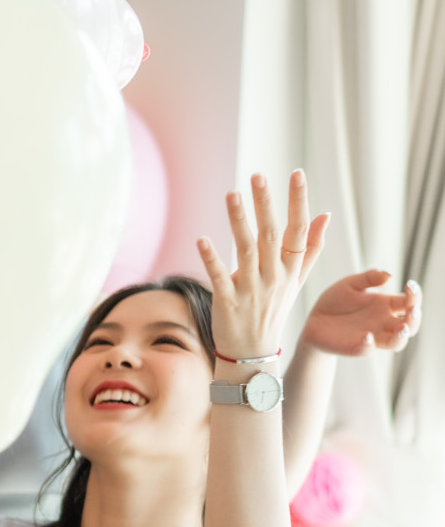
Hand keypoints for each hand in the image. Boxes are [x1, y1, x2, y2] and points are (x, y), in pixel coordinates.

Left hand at [196, 170, 328, 362]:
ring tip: (231, 193)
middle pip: (272, 235)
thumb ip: (310, 248)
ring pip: (246, 250)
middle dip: (266, 204)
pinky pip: (219, 276)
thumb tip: (325, 215)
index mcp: (290, 269)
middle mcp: (274, 277)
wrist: (253, 352)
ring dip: (238, 221)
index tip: (296, 174)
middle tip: (258, 176)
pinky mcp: (227, 301)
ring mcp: (251, 289)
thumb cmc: (273, 310)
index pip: (299, 230)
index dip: (298, 201)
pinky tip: (202, 238)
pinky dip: (211, 258)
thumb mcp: (296, 281)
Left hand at [300, 269, 421, 356]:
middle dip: (415, 318)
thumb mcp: (350, 284)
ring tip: (402, 328)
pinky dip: (369, 345)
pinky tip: (366, 336)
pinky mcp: (355, 348)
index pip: (409, 302)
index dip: (414, 295)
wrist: (313, 321)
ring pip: (397, 342)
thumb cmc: (335, 302)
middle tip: (412, 309)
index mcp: (385, 305)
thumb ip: (368, 278)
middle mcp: (384, 323)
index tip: (409, 285)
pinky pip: (367, 350)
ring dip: (402, 336)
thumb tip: (388, 274)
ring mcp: (372, 337)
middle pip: (410, 324)